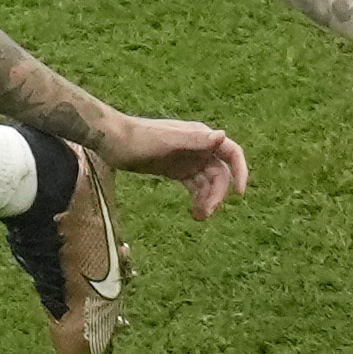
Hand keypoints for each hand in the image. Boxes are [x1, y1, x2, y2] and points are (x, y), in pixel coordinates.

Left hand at [96, 110, 250, 220]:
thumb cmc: (138, 137)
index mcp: (200, 136)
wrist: (112, 140)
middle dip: (217, 193)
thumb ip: (194, 139)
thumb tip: (222, 136)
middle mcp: (198, 147)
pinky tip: (194, 213)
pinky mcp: (176, 170)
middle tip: (206, 213)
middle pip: (220, 173)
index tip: (240, 193)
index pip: (231, 152)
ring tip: (198, 217)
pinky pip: (195, 186)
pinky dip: (198, 199)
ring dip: (208, 200)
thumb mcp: (166, 141)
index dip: (240, 171)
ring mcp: (188, 160)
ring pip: (208, 183)